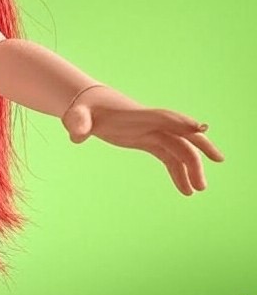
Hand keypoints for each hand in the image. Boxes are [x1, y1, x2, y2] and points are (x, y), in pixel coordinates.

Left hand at [61, 88, 224, 195]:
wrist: (86, 104)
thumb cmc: (82, 110)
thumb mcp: (76, 116)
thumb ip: (77, 123)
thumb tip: (77, 134)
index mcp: (136, 115)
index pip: (163, 117)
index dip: (182, 122)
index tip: (202, 129)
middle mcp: (148, 123)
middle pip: (180, 133)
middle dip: (199, 145)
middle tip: (218, 160)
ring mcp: (150, 132)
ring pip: (178, 148)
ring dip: (190, 167)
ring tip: (197, 190)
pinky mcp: (147, 140)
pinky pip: (168, 157)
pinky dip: (178, 172)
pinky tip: (185, 190)